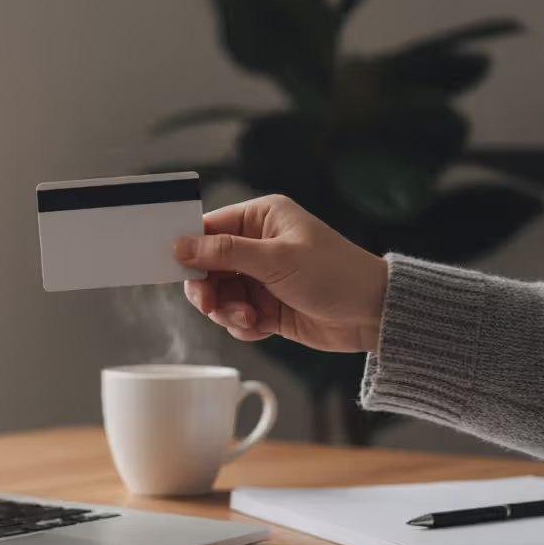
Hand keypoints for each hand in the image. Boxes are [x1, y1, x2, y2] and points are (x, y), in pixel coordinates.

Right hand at [175, 195, 388, 352]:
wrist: (372, 314)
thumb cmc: (335, 274)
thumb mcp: (275, 259)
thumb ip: (224, 253)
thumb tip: (180, 246)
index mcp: (261, 218)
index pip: (208, 228)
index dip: (187, 249)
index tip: (171, 268)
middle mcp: (258, 245)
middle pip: (207, 266)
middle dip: (207, 289)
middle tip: (210, 305)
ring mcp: (261, 277)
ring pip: (219, 295)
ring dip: (226, 311)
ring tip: (249, 318)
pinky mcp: (267, 306)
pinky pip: (236, 316)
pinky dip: (243, 325)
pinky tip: (262, 327)